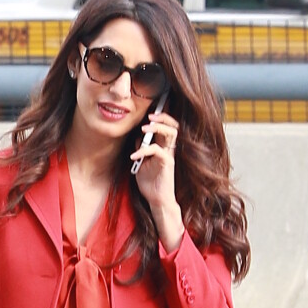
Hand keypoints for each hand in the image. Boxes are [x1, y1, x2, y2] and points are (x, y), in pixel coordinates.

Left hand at [131, 111, 183, 251]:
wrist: (157, 200)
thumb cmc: (150, 182)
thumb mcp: (141, 162)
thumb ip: (140, 149)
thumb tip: (137, 138)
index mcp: (163, 146)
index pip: (167, 126)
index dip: (162, 115)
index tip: (152, 108)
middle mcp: (168, 148)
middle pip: (173, 125)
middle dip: (162, 116)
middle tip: (150, 115)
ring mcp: (169, 155)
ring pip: (171, 133)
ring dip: (157, 127)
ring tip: (145, 127)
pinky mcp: (167, 163)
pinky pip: (157, 150)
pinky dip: (144, 150)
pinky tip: (134, 155)